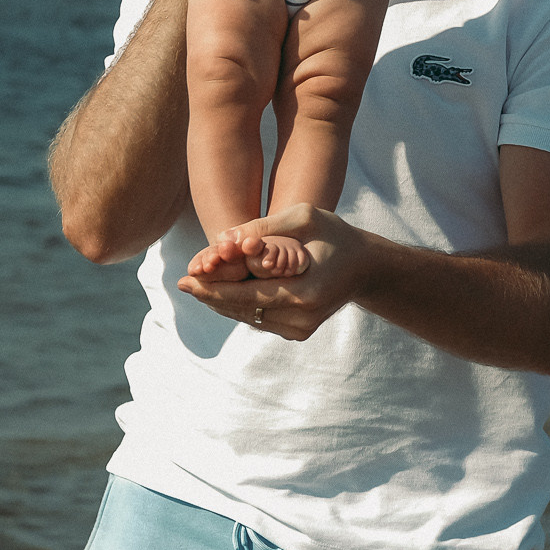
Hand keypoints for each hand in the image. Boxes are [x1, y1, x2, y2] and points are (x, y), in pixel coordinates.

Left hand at [177, 202, 377, 340]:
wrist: (366, 268)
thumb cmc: (335, 235)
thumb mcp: (305, 217)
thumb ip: (264, 228)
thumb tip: (223, 239)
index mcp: (304, 292)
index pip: (246, 295)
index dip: (212, 289)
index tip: (183, 280)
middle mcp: (301, 318)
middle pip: (241, 310)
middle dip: (210, 295)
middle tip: (182, 282)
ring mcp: (300, 330)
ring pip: (247, 317)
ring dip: (222, 302)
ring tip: (196, 285)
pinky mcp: (298, 333)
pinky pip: (259, 319)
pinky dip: (239, 306)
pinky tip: (221, 293)